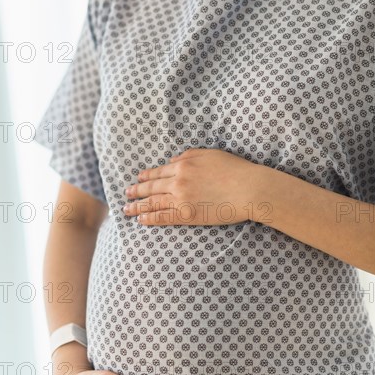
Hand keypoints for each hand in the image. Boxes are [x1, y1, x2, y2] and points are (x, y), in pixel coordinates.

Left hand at [123, 148, 264, 225]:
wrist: (248, 188)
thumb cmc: (235, 170)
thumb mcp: (210, 154)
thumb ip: (188, 155)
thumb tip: (171, 161)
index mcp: (183, 165)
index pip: (159, 171)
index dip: (146, 176)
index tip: (138, 179)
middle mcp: (177, 181)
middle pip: (152, 187)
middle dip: (137, 191)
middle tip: (127, 194)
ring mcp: (180, 199)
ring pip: (153, 203)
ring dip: (137, 206)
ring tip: (126, 209)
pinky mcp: (186, 215)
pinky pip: (162, 217)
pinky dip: (149, 218)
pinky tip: (140, 220)